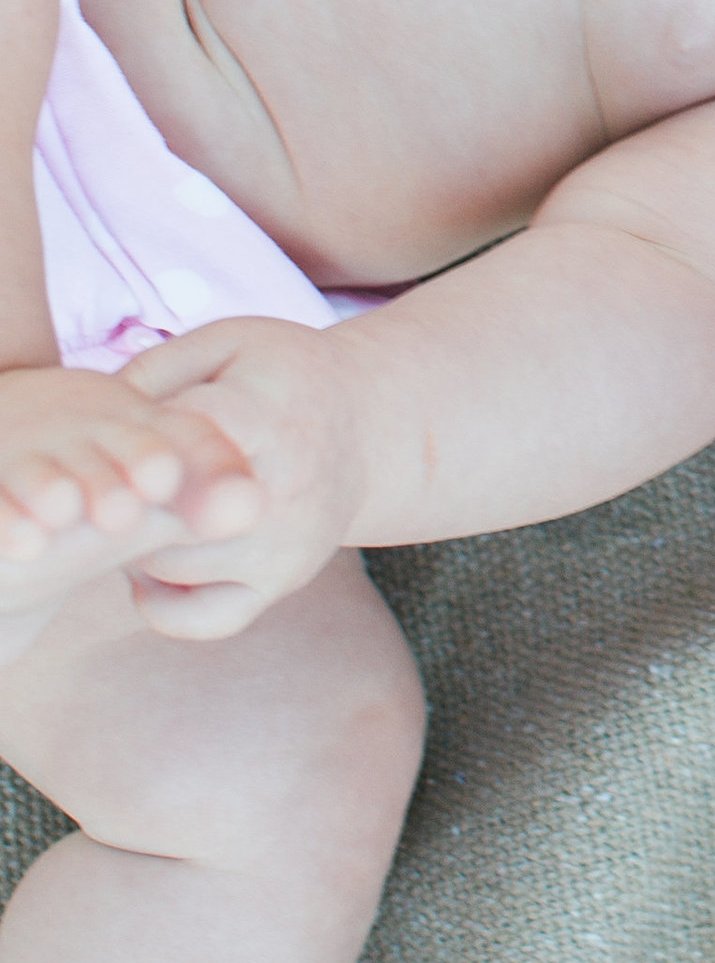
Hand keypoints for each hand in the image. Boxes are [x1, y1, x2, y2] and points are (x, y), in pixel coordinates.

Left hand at [0, 361, 260, 659]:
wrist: (370, 427)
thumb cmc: (281, 376)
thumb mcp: (228, 342)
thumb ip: (157, 366)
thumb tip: (96, 420)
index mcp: (267, 417)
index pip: (180, 444)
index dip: (132, 448)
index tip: (113, 441)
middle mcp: (283, 490)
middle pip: (165, 513)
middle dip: (123, 500)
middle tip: (107, 485)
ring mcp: (284, 546)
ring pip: (170, 566)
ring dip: (132, 545)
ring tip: (131, 512)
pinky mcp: (281, 584)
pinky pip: (200, 619)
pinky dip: (159, 603)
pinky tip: (151, 567)